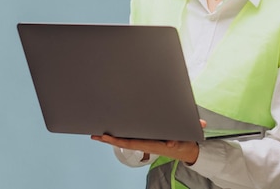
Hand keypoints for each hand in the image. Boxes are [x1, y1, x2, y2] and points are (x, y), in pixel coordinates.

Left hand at [91, 120, 205, 164]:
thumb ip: (176, 141)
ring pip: (124, 139)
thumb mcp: (181, 141)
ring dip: (111, 137)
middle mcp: (144, 143)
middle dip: (108, 139)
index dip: (116, 140)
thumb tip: (171, 143)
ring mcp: (144, 141)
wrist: (185, 148)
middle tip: (95, 135)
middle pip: (122, 142)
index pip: (129, 143)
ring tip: (98, 132)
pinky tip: (113, 132)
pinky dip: (120, 134)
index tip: (105, 137)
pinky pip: (130, 136)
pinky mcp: (146, 137)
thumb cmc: (182, 143)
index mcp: (149, 144)